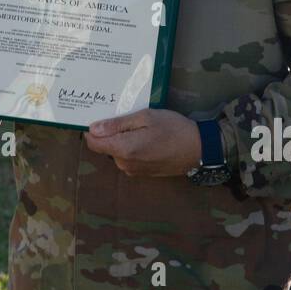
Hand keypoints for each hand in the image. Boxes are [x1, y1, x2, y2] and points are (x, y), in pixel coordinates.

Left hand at [84, 109, 202, 176]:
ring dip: (121, 140)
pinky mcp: (142, 173)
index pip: (93, 143)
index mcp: (123, 149)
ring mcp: (133, 170)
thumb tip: (93, 129)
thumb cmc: (173, 128)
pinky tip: (145, 137)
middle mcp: (124, 164)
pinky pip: (128, 158)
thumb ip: (118, 124)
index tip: (98, 116)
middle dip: (109, 132)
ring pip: (116, 152)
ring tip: (138, 125)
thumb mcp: (146, 117)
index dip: (91, 129)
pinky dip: (131, 147)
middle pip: (105, 147)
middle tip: (125, 116)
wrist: (199, 149)